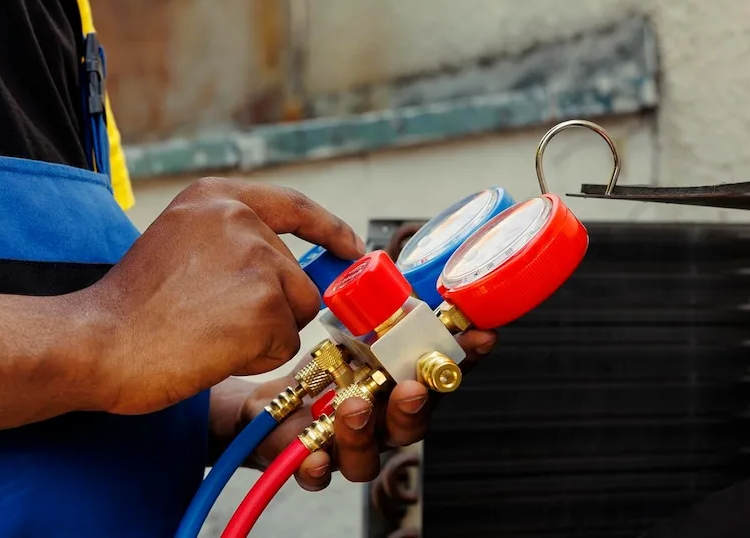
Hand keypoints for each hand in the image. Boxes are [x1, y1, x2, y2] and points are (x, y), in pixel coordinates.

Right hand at [75, 177, 364, 414]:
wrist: (97, 342)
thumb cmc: (131, 308)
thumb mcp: (180, 245)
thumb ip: (231, 244)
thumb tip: (291, 271)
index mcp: (217, 198)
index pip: (293, 206)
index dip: (329, 230)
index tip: (353, 247)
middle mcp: (241, 219)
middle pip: (297, 278)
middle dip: (270, 310)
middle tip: (209, 322)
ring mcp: (256, 259)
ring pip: (295, 313)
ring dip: (261, 335)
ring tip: (206, 333)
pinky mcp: (264, 304)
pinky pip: (284, 344)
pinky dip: (254, 358)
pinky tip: (211, 349)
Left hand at [231, 329, 497, 489]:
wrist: (268, 406)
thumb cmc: (321, 370)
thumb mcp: (350, 333)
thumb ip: (378, 313)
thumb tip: (399, 272)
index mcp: (398, 386)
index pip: (440, 375)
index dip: (465, 358)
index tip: (481, 336)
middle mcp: (380, 422)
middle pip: (411, 425)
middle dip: (413, 407)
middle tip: (410, 387)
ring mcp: (347, 446)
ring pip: (368, 456)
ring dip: (363, 433)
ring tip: (353, 407)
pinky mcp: (309, 461)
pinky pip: (318, 476)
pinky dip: (316, 469)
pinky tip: (312, 456)